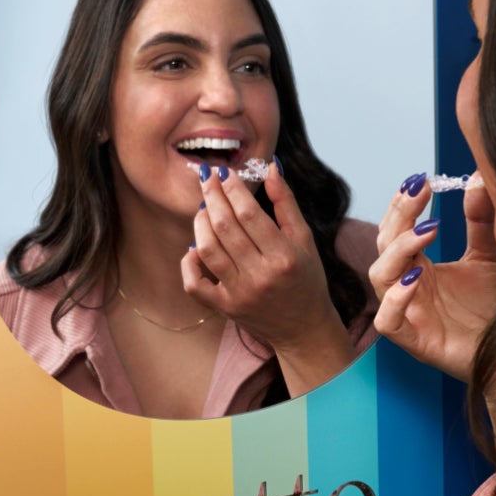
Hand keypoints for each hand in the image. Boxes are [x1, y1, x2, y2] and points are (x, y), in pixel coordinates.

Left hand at [182, 161, 355, 395]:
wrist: (304, 328)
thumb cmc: (307, 279)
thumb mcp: (305, 239)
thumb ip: (286, 203)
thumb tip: (270, 167)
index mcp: (283, 256)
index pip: (248, 213)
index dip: (233, 188)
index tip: (224, 172)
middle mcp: (260, 275)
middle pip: (225, 227)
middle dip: (212, 197)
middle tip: (207, 178)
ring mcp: (240, 294)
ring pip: (208, 250)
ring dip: (200, 223)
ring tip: (203, 208)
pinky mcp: (225, 308)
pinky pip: (195, 285)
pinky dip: (189, 263)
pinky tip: (194, 247)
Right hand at [369, 173, 495, 385]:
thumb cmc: (493, 309)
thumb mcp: (487, 257)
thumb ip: (479, 221)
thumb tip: (480, 179)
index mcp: (419, 268)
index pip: (396, 231)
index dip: (402, 205)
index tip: (420, 180)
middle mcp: (407, 289)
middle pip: (384, 248)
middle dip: (398, 217)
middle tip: (420, 192)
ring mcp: (408, 314)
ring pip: (379, 279)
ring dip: (398, 252)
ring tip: (425, 232)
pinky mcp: (414, 341)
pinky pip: (388, 321)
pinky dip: (396, 300)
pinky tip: (417, 279)